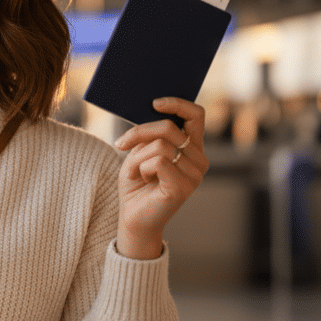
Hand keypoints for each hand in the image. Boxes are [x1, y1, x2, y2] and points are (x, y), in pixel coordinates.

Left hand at [111, 97, 207, 259]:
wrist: (133, 218)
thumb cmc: (136, 184)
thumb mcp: (140, 152)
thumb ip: (151, 135)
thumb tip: (151, 110)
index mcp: (192, 148)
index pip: (196, 116)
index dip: (177, 104)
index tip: (154, 102)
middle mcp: (199, 160)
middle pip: (169, 128)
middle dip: (139, 133)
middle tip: (121, 144)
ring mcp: (194, 175)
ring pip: (160, 145)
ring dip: (137, 157)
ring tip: (134, 172)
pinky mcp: (182, 188)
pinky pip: (157, 162)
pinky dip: (139, 168)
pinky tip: (139, 180)